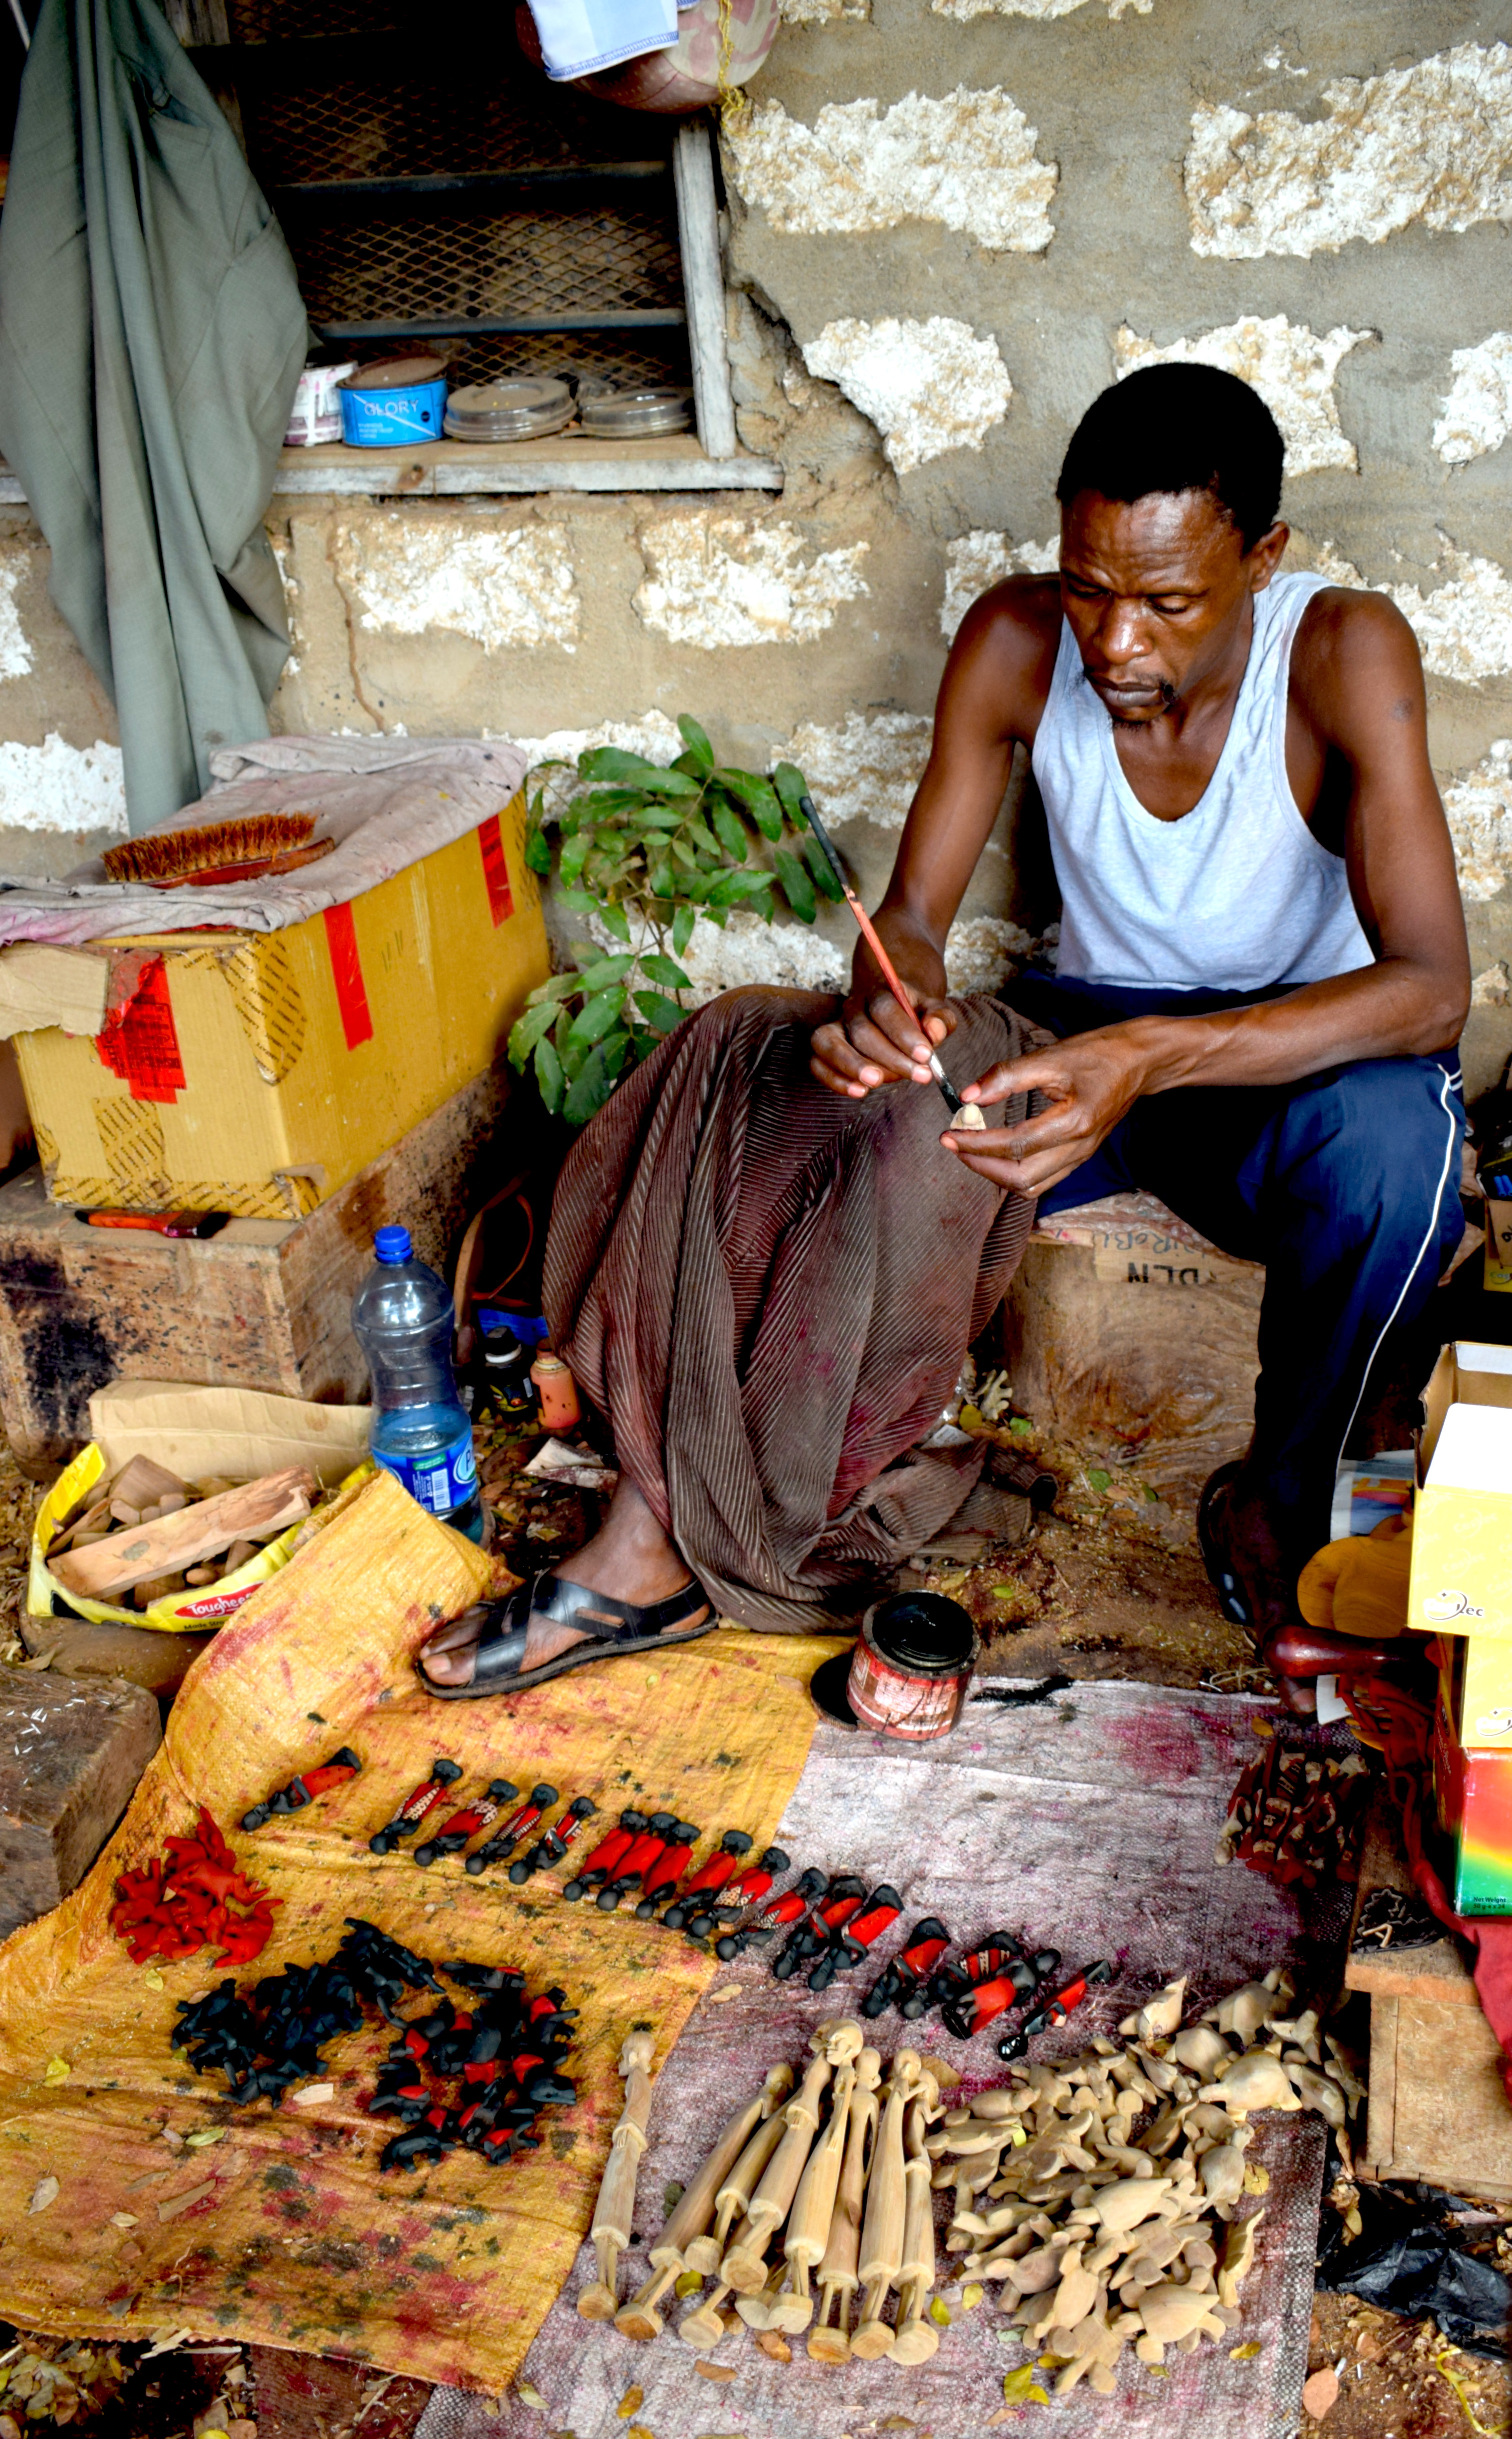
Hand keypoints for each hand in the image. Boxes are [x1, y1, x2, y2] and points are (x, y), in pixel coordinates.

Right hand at [810, 937, 957, 1098]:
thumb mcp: (935, 1010)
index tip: (926, 1056)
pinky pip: (817, 1063)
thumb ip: (940, 1019)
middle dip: (890, 1058)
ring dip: (851, 1065)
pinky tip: (858, 1092)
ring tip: (875, 1084)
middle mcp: (852, 1008)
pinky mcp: (825, 1049)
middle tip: (919, 1076)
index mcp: (880, 993)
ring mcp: (835, 1027)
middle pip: (862, 1031)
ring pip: (830, 1043)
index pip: (885, 1009)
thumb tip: (934, 1033)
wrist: (894, 1007)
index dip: (904, 1033)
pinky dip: (833, 1080)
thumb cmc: (915, 1014)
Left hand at [940, 1026, 1152, 1192]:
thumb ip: (1008, 1076)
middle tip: (954, 1144)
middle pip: (1021, 1178)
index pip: (1014, 1145)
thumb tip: (968, 1095)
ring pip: (1032, 1185)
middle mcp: (1080, 1147)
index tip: (950, 1133)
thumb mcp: (1053, 1056)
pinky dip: (1014, 1172)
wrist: (1142, 1061)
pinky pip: (1043, 1178)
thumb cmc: (1102, 1053)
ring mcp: (1082, 1155)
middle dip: (981, 1165)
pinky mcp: (1080, 1154)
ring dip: (996, 1174)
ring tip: (971, 1150)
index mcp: (1075, 1123)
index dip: (977, 1143)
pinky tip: (997, 1152)